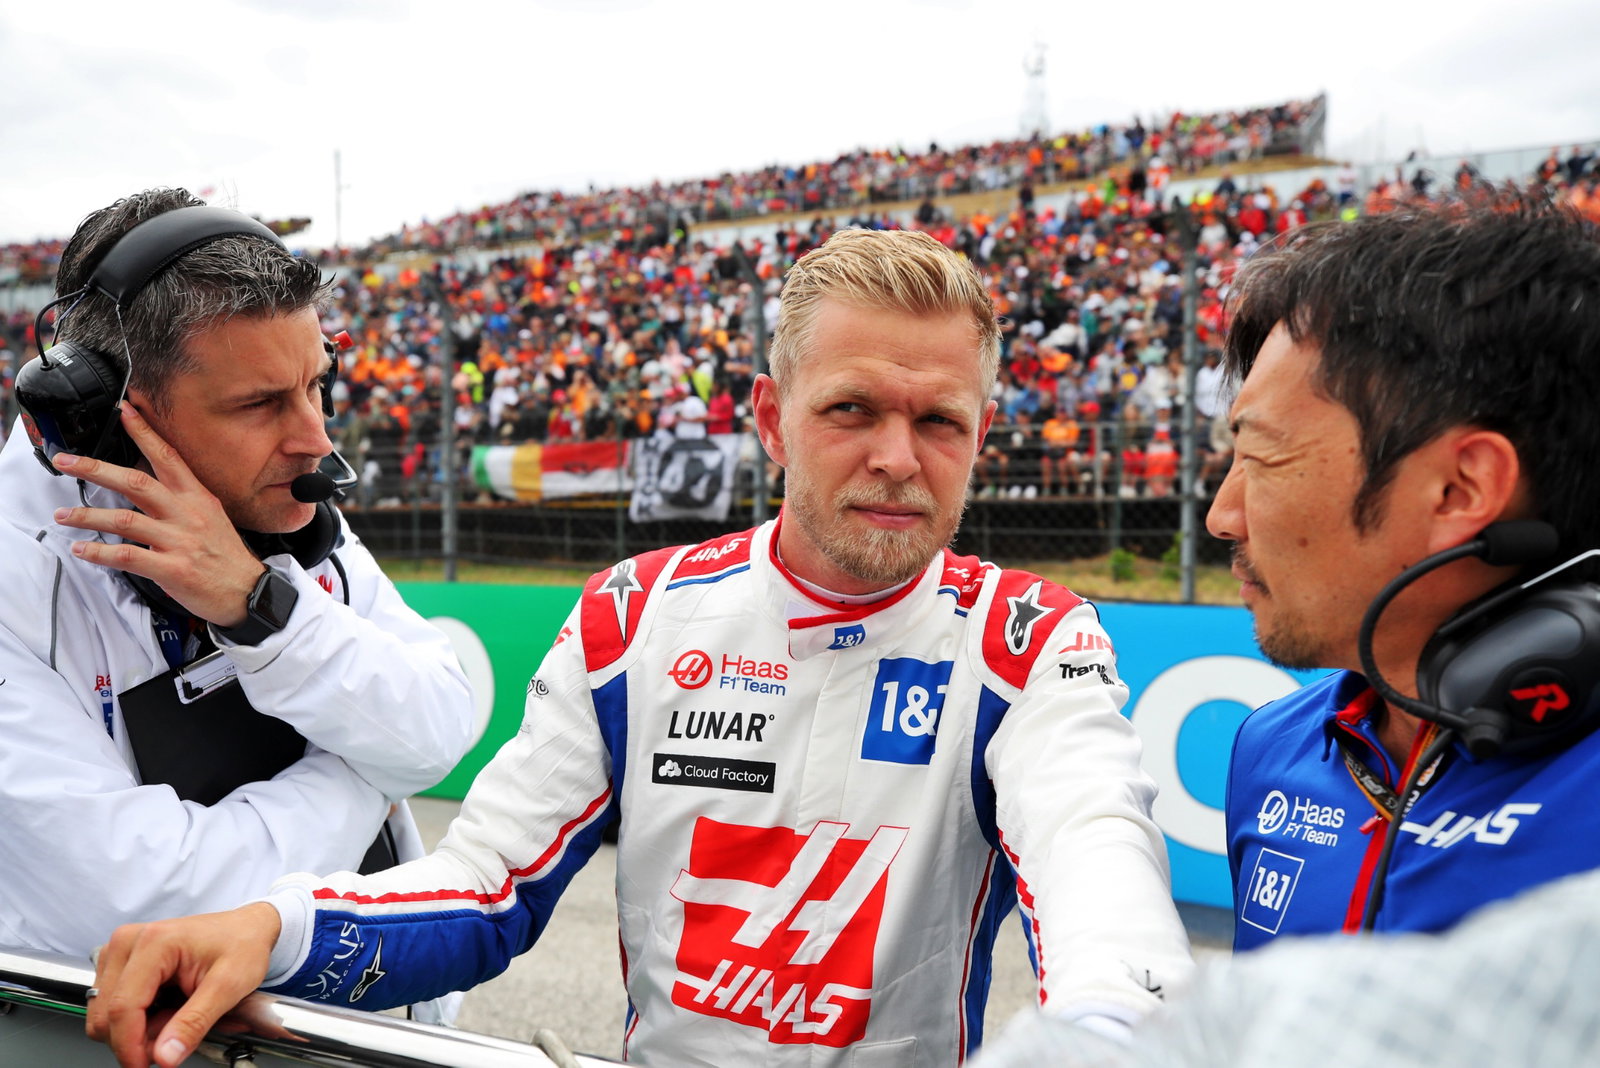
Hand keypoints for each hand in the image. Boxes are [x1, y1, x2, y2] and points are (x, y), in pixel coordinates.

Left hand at [50, 403, 262, 626]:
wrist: (249, 592)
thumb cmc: (226, 557)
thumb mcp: (211, 517)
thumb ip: (180, 501)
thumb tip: (146, 486)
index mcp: (197, 498)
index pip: (168, 457)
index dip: (145, 433)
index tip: (124, 411)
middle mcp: (188, 514)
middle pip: (137, 482)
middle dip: (96, 468)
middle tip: (67, 462)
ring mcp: (180, 541)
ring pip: (125, 520)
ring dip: (87, 515)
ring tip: (62, 514)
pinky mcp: (173, 569)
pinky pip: (129, 556)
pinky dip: (100, 552)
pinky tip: (82, 549)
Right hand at [86, 902, 280, 1067]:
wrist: (246, 928)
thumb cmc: (242, 945)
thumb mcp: (229, 986)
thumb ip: (195, 1023)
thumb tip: (165, 1056)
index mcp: (154, 942)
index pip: (122, 1008)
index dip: (130, 1047)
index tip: (145, 1067)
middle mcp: (128, 942)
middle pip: (106, 1015)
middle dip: (136, 1039)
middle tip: (176, 1038)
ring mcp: (120, 951)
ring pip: (104, 1013)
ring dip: (137, 1028)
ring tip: (176, 1015)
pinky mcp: (119, 962)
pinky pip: (111, 1005)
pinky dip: (136, 1018)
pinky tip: (165, 1007)